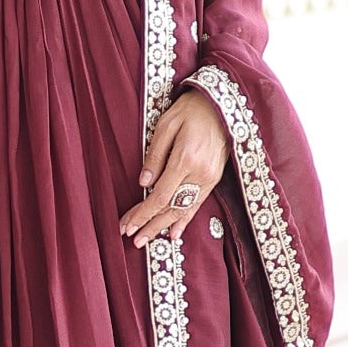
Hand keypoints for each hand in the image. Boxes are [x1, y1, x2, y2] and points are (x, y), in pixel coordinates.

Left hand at [120, 90, 228, 247]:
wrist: (220, 106)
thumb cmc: (189, 111)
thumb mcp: (166, 125)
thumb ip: (155, 155)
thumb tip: (143, 184)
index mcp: (185, 160)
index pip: (160, 196)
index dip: (142, 214)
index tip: (127, 225)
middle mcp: (199, 174)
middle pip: (171, 208)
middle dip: (150, 225)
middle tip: (133, 240)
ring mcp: (209, 179)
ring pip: (184, 210)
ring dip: (164, 227)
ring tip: (147, 240)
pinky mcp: (214, 179)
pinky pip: (197, 204)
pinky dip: (185, 220)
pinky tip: (174, 233)